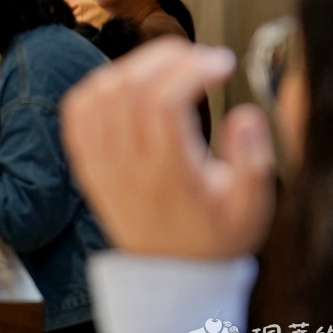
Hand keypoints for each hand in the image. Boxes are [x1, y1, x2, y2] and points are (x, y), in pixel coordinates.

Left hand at [60, 38, 275, 258]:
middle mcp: (127, 166)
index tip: (223, 63)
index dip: (192, 68)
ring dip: (136, 65)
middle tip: (200, 58)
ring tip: (171, 69)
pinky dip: (100, 85)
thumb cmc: (214, 239)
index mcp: (167, 173)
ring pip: (101, 92)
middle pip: (130, 87)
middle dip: (168, 56)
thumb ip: (254, 160)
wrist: (170, 276)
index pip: (164, 101)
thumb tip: (246, 114)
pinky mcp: (87, 163)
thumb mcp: (251, 208)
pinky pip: (77, 111)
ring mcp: (100, 163)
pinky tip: (131, 84)